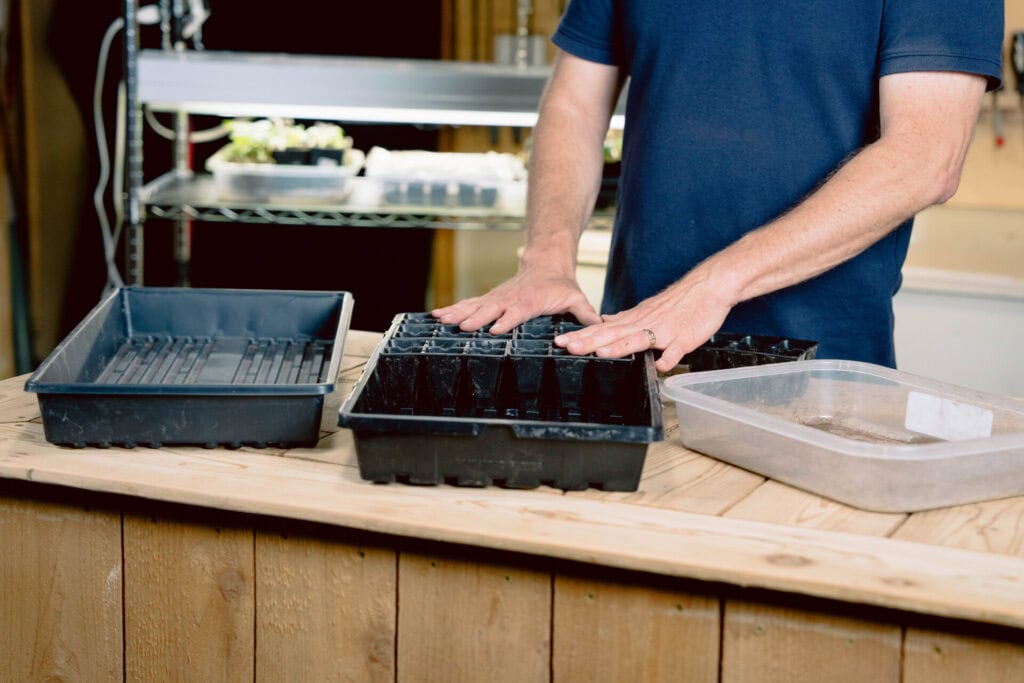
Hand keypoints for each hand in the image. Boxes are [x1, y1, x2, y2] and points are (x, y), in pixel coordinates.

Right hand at [431, 263, 601, 333]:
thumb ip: (586, 314)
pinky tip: (437, 316)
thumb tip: (601, 328)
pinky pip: (468, 304)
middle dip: (476, 318)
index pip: (518, 312)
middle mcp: (510, 299)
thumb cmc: (562, 286)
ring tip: (440, 320)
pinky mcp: (489, 299)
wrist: (546, 263)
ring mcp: (497, 298)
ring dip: (457, 312)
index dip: (507, 320)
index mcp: (531, 301)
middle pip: (491, 308)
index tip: (495, 330)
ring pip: (475, 305)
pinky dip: (452, 309)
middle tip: (461, 327)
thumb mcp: (576, 299)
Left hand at [554, 265, 735, 372]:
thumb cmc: (678, 302)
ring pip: (637, 339)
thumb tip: (603, 323)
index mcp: (634, 320)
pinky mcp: (683, 338)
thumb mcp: (646, 309)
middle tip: (566, 347)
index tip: (560, 342)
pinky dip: (668, 358)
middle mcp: (644, 324)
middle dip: (588, 341)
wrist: (708, 287)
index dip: (580, 335)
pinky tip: (660, 366)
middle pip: (612, 334)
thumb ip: (625, 320)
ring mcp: (664, 332)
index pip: (601, 328)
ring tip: (600, 352)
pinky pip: (675, 350)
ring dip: (619, 346)